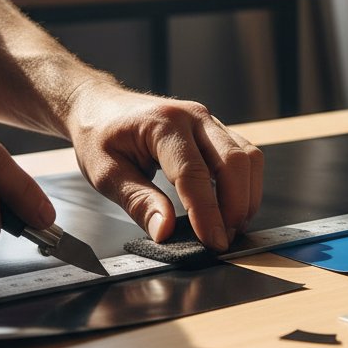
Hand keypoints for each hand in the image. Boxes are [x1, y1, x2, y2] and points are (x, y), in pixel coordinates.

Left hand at [66, 85, 262, 250]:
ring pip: (248, 157)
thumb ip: (138, 202)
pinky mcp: (216, 130)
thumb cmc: (100, 135)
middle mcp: (193, 117)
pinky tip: (232, 206)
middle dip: (236, 205)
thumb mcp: (105, 173)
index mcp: (162, 124)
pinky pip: (245, 155)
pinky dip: (245, 184)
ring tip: (230, 226)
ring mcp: (209, 121)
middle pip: (234, 161)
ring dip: (246, 195)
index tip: (213, 241)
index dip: (207, 211)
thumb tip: (165, 231)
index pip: (193, 172)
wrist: (100, 106)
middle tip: (224, 239)